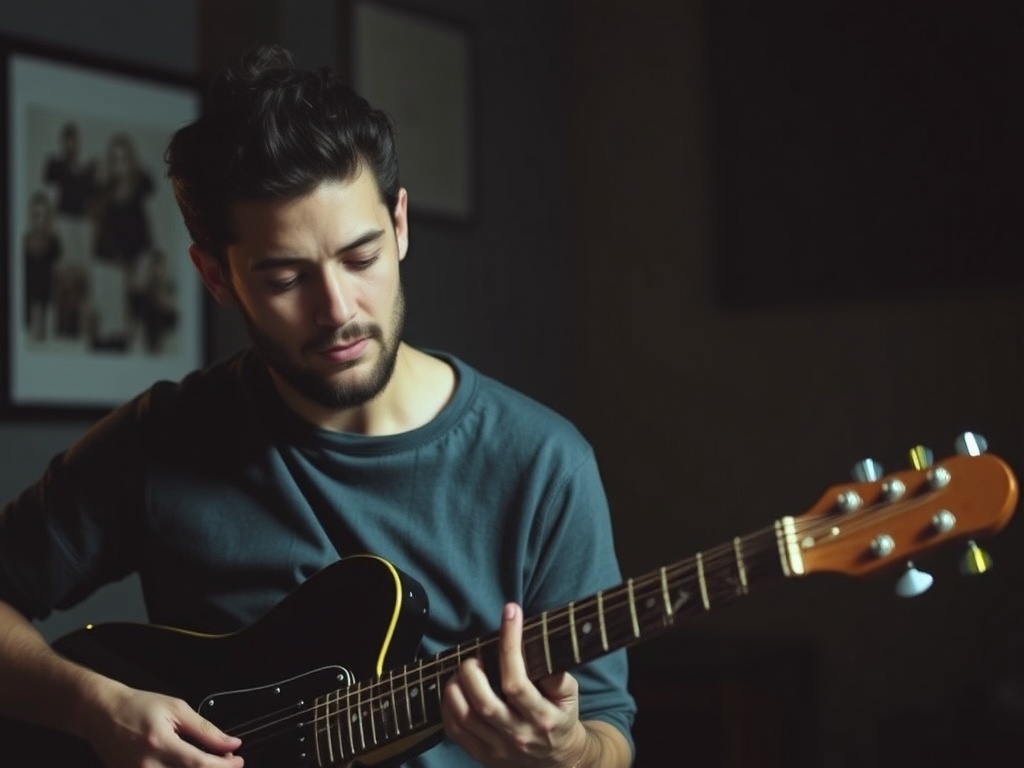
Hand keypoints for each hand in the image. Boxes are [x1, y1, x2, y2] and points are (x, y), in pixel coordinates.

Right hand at [85, 684, 242, 767]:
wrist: (101, 714)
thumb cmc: (137, 707)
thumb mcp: (176, 709)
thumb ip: (205, 729)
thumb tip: (230, 742)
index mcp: (160, 744)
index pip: (200, 765)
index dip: (225, 766)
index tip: (238, 760)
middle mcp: (147, 766)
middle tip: (227, 762)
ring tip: (208, 763)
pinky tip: (188, 766)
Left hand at [441, 603, 587, 766]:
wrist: (560, 761)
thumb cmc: (561, 717)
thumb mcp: (571, 695)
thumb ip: (558, 676)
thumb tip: (538, 652)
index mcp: (541, 718)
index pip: (517, 682)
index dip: (510, 644)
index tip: (510, 613)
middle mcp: (518, 736)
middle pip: (484, 704)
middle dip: (471, 672)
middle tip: (474, 659)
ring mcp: (498, 749)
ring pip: (464, 717)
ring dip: (455, 687)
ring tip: (462, 673)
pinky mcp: (482, 756)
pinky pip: (454, 731)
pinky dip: (447, 707)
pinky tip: (455, 690)